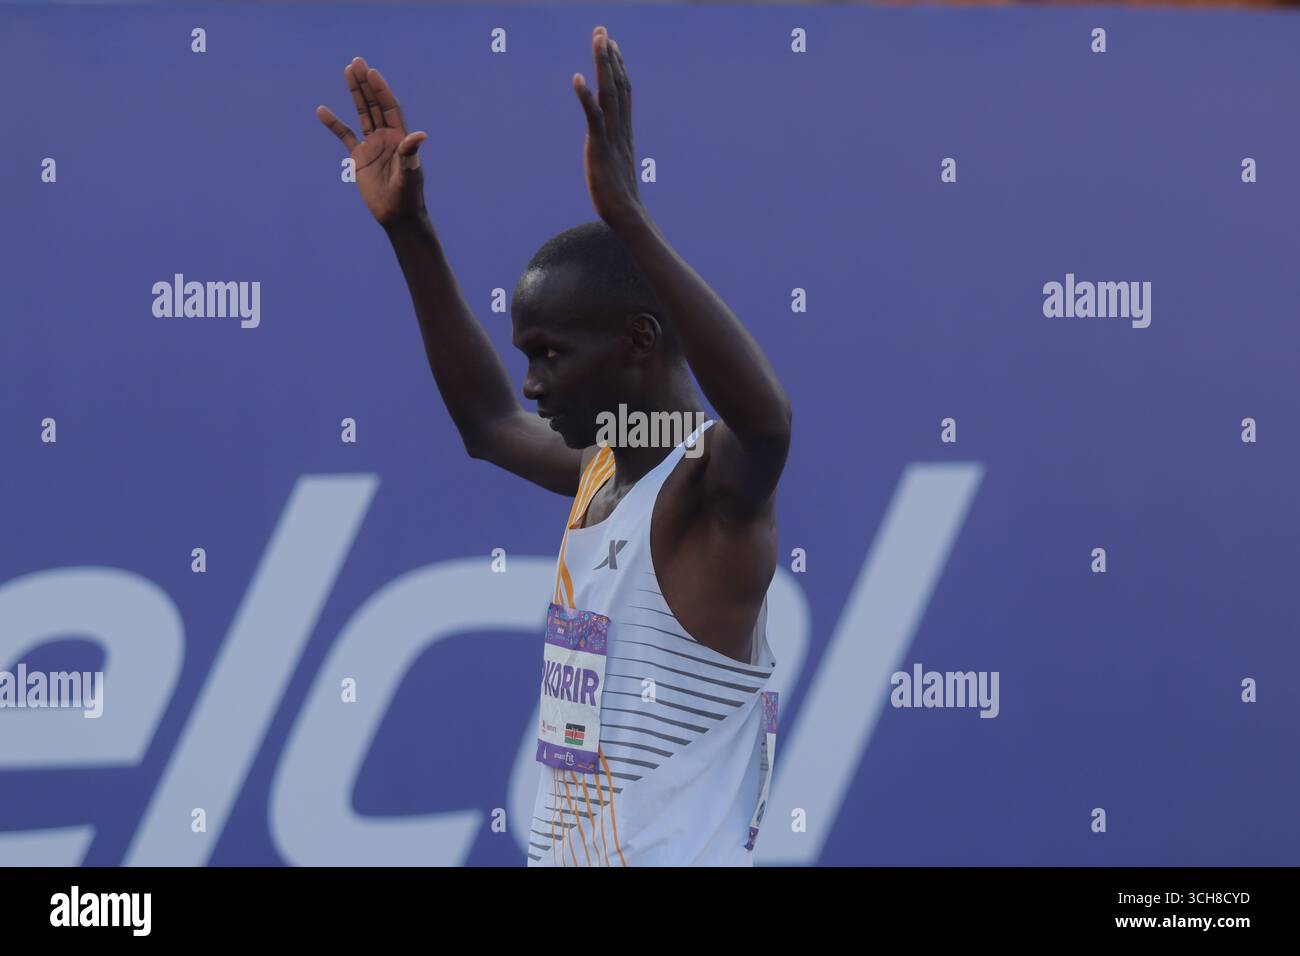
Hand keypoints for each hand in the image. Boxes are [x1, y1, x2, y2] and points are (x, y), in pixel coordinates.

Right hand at [316, 57, 428, 228]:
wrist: (396, 215)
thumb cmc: (407, 196)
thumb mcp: (409, 174)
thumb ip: (410, 153)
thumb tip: (420, 135)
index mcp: (400, 137)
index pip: (390, 107)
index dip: (381, 90)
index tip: (372, 72)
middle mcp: (386, 137)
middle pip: (375, 104)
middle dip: (366, 84)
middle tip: (357, 62)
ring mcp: (372, 145)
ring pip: (362, 113)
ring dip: (355, 93)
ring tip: (348, 71)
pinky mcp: (359, 157)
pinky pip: (344, 135)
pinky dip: (334, 124)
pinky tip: (322, 110)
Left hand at [572, 27, 642, 225]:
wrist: (626, 215)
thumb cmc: (619, 198)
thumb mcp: (615, 167)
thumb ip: (612, 152)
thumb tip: (608, 149)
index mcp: (624, 131)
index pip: (624, 92)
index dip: (618, 67)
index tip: (612, 46)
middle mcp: (620, 128)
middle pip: (618, 85)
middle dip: (609, 57)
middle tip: (602, 31)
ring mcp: (611, 136)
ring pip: (609, 93)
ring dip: (603, 65)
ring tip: (598, 40)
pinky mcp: (599, 147)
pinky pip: (594, 117)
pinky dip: (586, 97)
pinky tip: (577, 78)